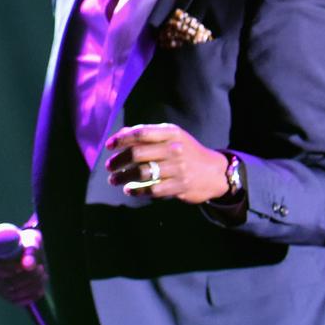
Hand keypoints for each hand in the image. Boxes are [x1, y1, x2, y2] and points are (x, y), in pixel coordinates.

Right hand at [0, 223, 47, 306]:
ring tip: (43, 273)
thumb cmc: (28, 242)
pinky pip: (19, 301)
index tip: (22, 265)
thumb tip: (28, 265)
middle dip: (26, 277)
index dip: (6, 268)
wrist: (30, 251)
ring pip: (13, 293)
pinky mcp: (8, 296)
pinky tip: (41, 286)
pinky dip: (32, 295)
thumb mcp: (31, 240)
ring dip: (32, 285)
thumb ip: (30, 250)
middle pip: (4, 282)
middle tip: (40, 268)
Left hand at [102, 123, 231, 204]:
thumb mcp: (172, 137)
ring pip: (142, 173)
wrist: (215, 172)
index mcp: (172, 133)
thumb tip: (120, 135)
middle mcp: (175, 149)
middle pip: (137, 153)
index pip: (141, 133)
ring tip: (113, 179)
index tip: (109, 146)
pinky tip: (128, 190)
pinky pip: (152, 190)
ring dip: (123, 177)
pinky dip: (136, 191)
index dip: (121, 139)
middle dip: (118, 161)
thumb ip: (148, 134)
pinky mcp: (180, 186)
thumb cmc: (186, 152)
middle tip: (109, 166)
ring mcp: (179, 168)